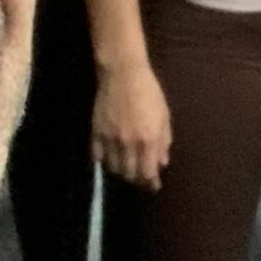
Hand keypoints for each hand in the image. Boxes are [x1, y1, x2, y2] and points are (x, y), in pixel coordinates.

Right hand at [93, 62, 172, 188]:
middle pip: (130, 174)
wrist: (123, 73)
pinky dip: (104, 161)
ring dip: (122, 172)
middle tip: (141, 179)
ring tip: (127, 170)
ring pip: (114, 168)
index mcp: (148, 139)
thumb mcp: (164, 115)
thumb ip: (164, 141)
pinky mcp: (96, 132)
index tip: (154, 187)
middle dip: (137, 180)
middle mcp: (128, 143)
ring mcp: (110, 139)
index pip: (148, 172)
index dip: (151, 183)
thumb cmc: (149, 92)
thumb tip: (163, 163)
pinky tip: (110, 159)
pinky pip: (98, 156)